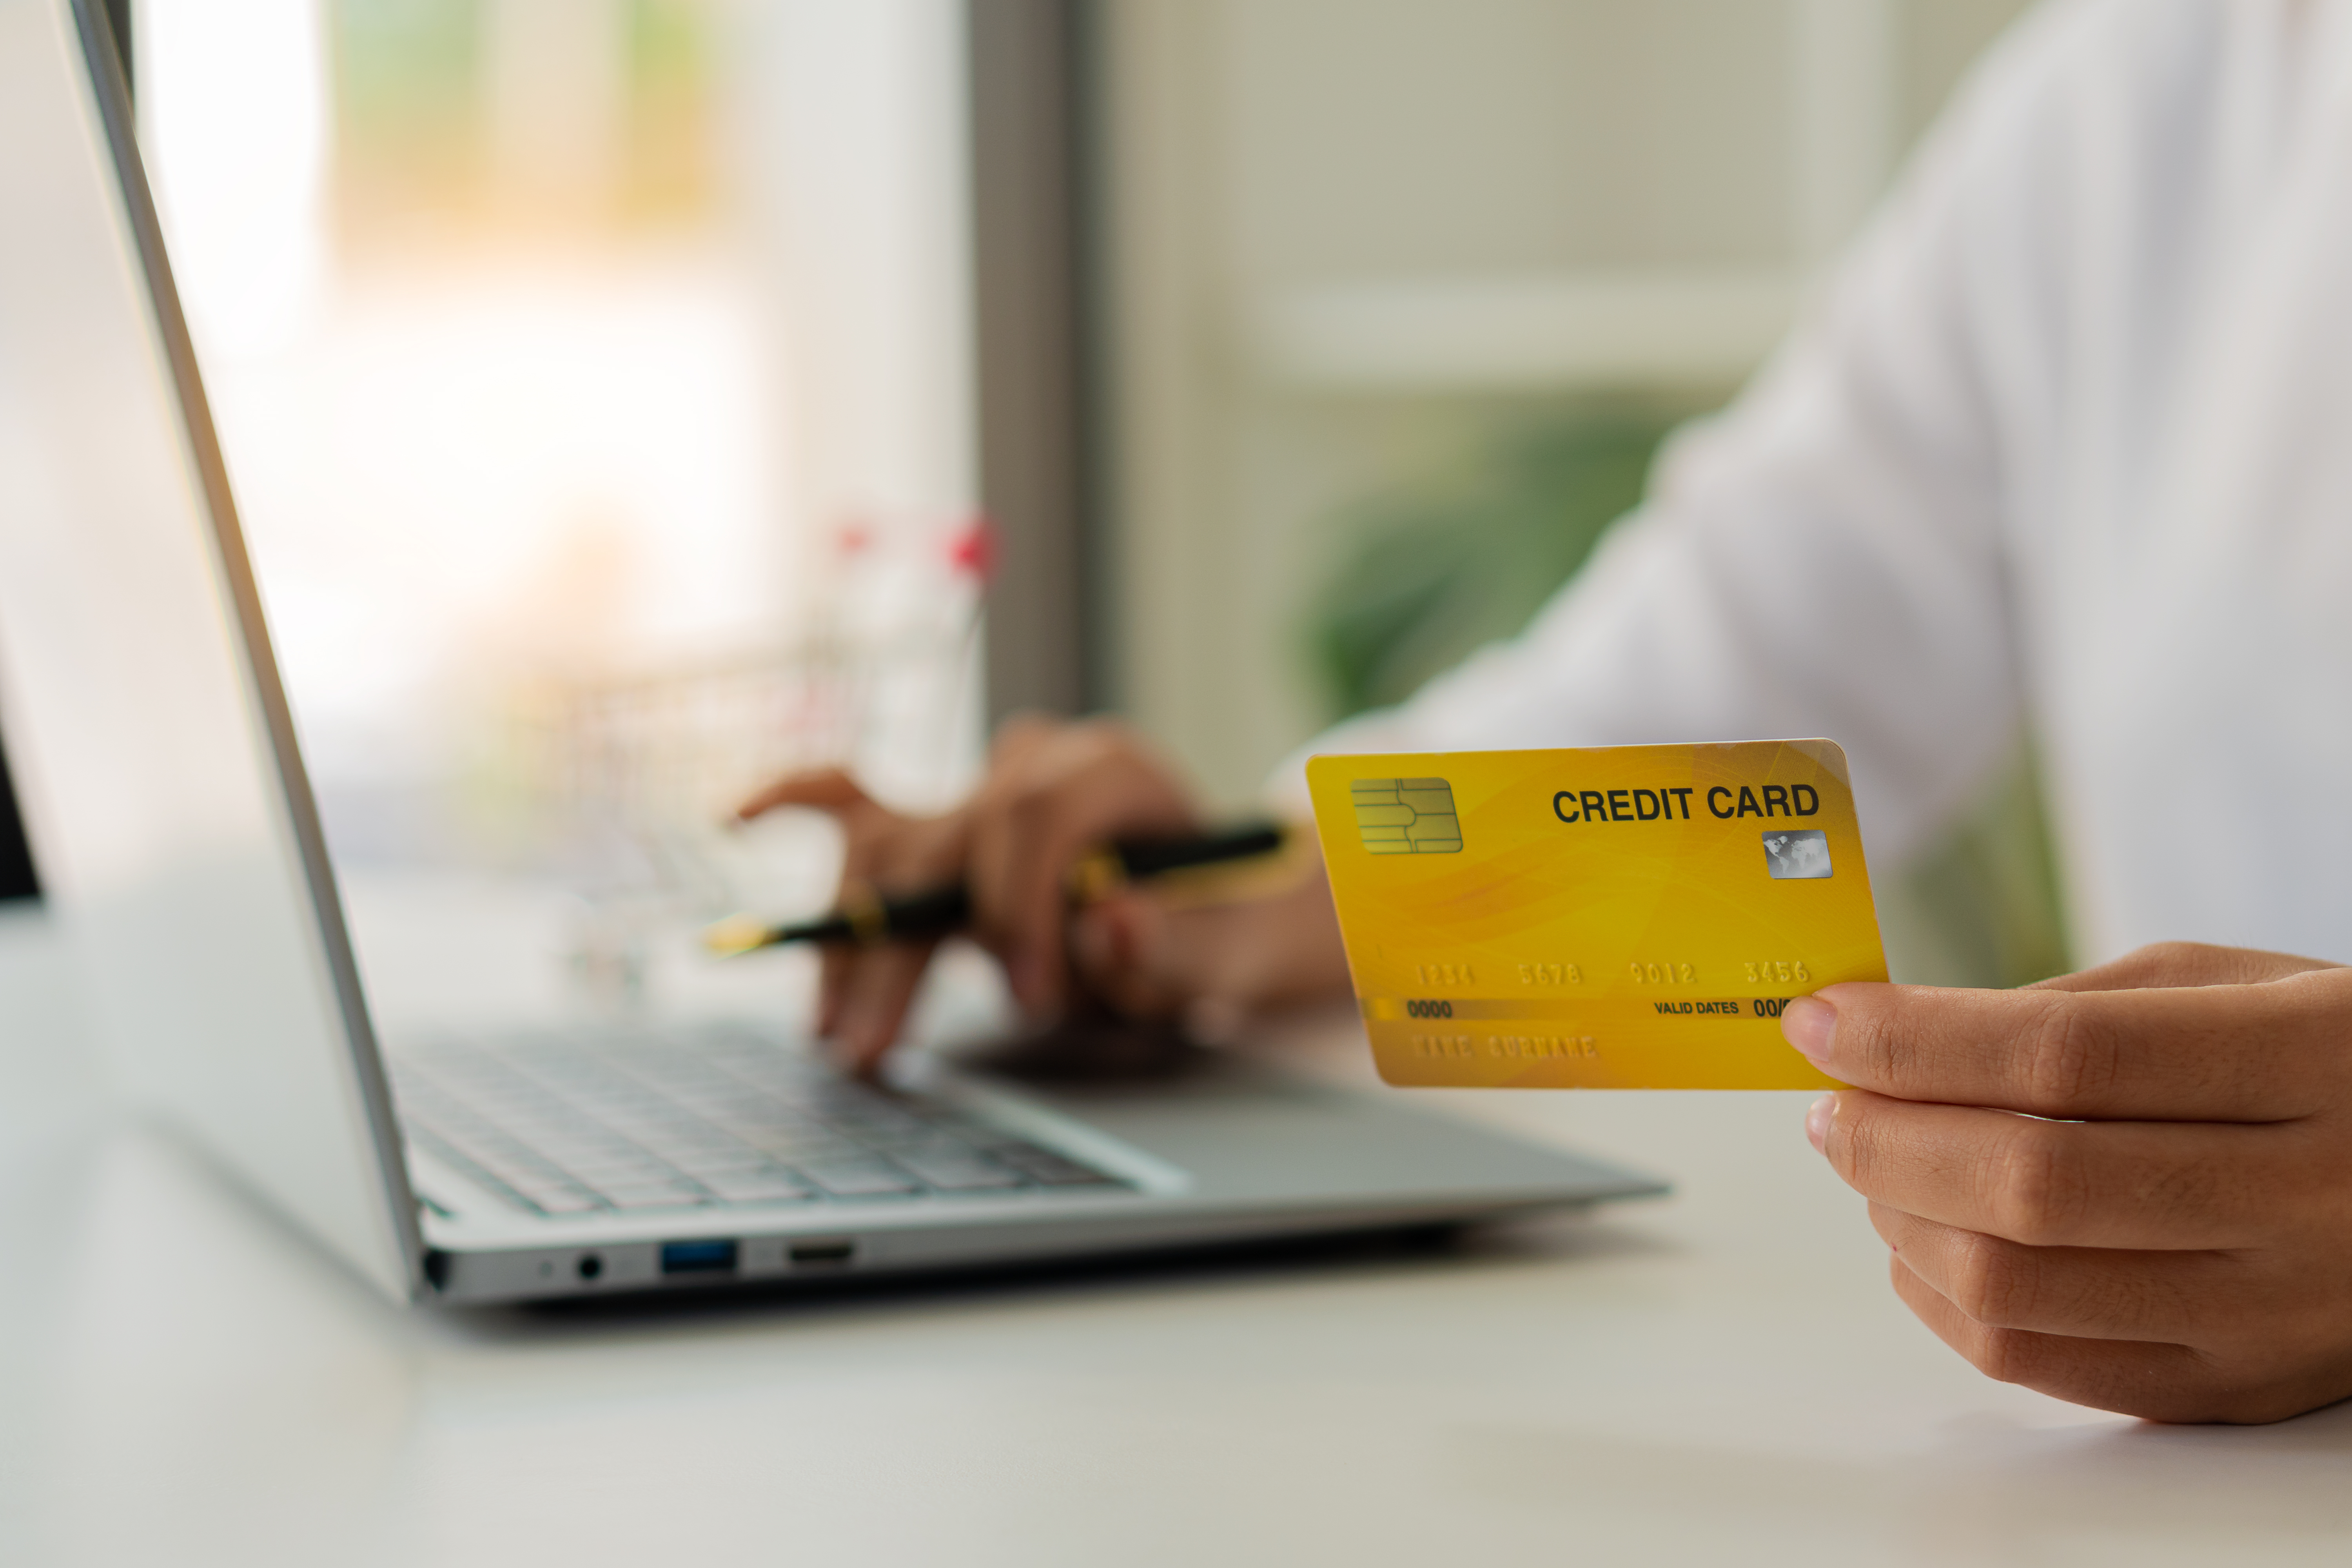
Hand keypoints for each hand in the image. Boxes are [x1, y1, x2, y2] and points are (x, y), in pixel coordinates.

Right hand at [736, 715, 1349, 1069]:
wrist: (1221, 903)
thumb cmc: (1222, 929)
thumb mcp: (1225, 951)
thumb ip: (1178, 947)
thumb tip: (1113, 921)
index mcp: (1113, 769)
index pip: (1038, 819)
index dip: (1024, 909)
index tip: (1035, 999)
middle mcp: (1039, 760)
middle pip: (947, 833)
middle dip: (902, 948)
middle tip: (868, 1050)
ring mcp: (982, 783)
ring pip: (891, 839)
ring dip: (852, 938)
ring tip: (832, 1029)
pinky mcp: (943, 817)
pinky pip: (853, 795)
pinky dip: (793, 802)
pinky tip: (734, 816)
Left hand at [1781, 941, 2351, 1422]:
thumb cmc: (2322, 1055)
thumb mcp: (2227, 986)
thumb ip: (2069, 1011)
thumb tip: (1898, 1039)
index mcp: (2308, 1062)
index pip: (2063, 1058)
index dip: (1917, 1040)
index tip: (1822, 1020)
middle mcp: (2303, 1200)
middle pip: (2032, 1182)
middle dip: (1888, 1138)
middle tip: (1829, 1103)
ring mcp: (2275, 1313)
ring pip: (2022, 1289)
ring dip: (1903, 1221)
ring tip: (1871, 1166)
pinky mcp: (2243, 1388)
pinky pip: (2048, 1366)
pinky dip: (1945, 1303)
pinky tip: (1917, 1243)